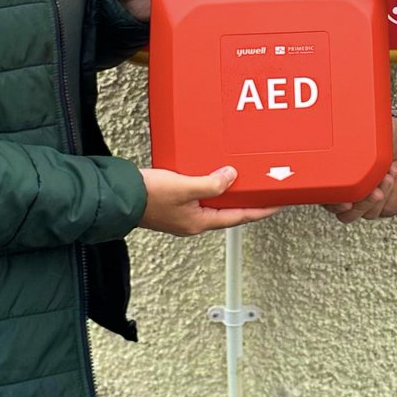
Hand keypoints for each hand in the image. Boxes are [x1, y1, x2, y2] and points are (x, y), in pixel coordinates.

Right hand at [137, 166, 279, 234]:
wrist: (120, 197)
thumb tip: (231, 177)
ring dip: (229, 192)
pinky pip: (200, 195)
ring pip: (214, 202)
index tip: (276, 204)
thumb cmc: (148, 197)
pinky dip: (211, 185)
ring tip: (244, 181)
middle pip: (228, 210)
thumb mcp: (184, 187)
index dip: (260, 210)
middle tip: (264, 190)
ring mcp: (183, 213)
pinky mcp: (174, 203)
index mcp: (199, 222)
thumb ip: (210, 184)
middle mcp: (193, 221)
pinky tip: (212, 174)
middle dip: (246, 201)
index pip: (238, 217)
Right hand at [324, 118, 396, 222]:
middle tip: (365, 189)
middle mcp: (355, 193)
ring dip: (373, 197)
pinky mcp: (391, 205)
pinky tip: (393, 174)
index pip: (326, 194)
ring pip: (364, 213)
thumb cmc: (390, 136)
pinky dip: (389, 191)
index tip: (337, 193)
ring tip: (384, 175)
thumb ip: (355, 138)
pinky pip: (385, 208)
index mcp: (344, 176)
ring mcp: (372, 201)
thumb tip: (343, 133)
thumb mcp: (371, 132)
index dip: (328, 198)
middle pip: (342, 212)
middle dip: (354, 203)